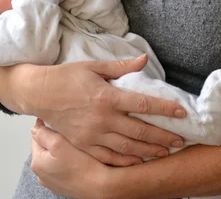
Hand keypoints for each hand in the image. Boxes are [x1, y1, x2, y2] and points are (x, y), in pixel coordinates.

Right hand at [28, 55, 184, 165]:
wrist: (40, 93)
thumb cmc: (67, 76)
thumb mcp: (95, 66)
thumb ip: (121, 66)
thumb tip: (143, 59)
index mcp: (107, 96)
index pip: (143, 104)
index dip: (164, 109)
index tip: (181, 112)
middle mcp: (102, 118)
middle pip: (139, 131)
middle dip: (163, 137)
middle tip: (180, 141)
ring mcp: (93, 134)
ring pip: (127, 148)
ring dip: (149, 151)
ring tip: (165, 153)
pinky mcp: (84, 144)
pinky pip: (109, 157)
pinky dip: (126, 162)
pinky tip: (139, 162)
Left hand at [31, 119, 112, 198]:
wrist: (100, 186)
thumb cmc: (82, 166)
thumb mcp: (59, 143)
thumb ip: (44, 134)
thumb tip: (34, 128)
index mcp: (37, 163)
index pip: (36, 137)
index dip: (46, 126)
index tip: (57, 120)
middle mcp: (41, 175)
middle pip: (45, 147)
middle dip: (54, 138)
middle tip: (69, 131)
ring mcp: (52, 181)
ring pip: (53, 157)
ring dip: (61, 149)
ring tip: (74, 143)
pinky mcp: (63, 184)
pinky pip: (61, 166)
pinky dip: (66, 160)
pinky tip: (77, 157)